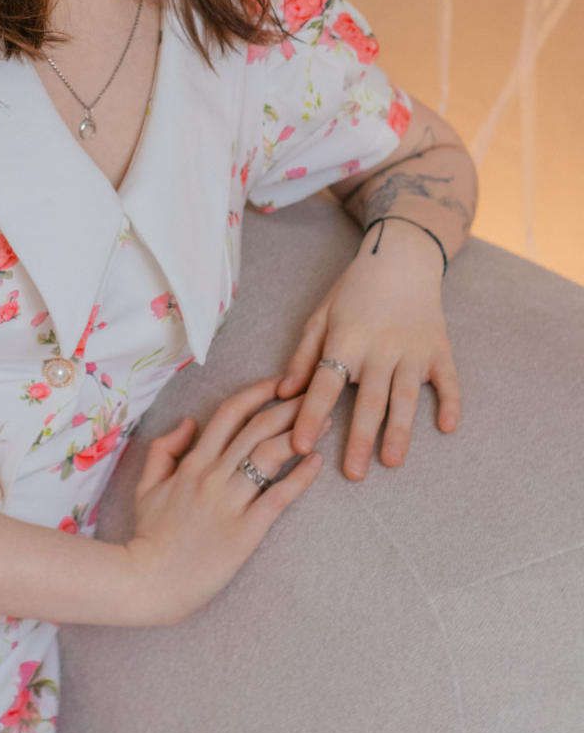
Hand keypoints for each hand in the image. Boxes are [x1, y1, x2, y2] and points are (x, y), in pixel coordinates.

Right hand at [125, 375, 331, 626]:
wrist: (149, 580)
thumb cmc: (148, 535)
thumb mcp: (146, 484)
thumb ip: (166, 449)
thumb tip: (190, 421)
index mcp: (193, 462)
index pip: (230, 414)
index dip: (257, 393)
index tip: (279, 383)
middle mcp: (214, 475)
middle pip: (257, 428)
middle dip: (289, 407)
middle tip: (314, 395)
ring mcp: (231, 502)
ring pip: (269, 456)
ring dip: (299, 434)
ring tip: (324, 423)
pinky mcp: (246, 530)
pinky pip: (278, 497)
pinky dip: (300, 477)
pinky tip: (316, 462)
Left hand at [274, 238, 460, 480]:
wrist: (402, 258)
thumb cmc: (354, 290)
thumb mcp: (321, 315)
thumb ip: (303, 355)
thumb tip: (283, 392)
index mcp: (347, 338)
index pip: (326, 382)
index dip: (311, 414)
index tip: (301, 444)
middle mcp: (380, 348)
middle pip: (368, 399)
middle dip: (359, 438)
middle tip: (353, 474)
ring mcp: (413, 350)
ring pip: (406, 397)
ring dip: (400, 431)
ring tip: (392, 462)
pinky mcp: (439, 350)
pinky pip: (448, 380)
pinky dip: (450, 402)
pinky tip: (448, 427)